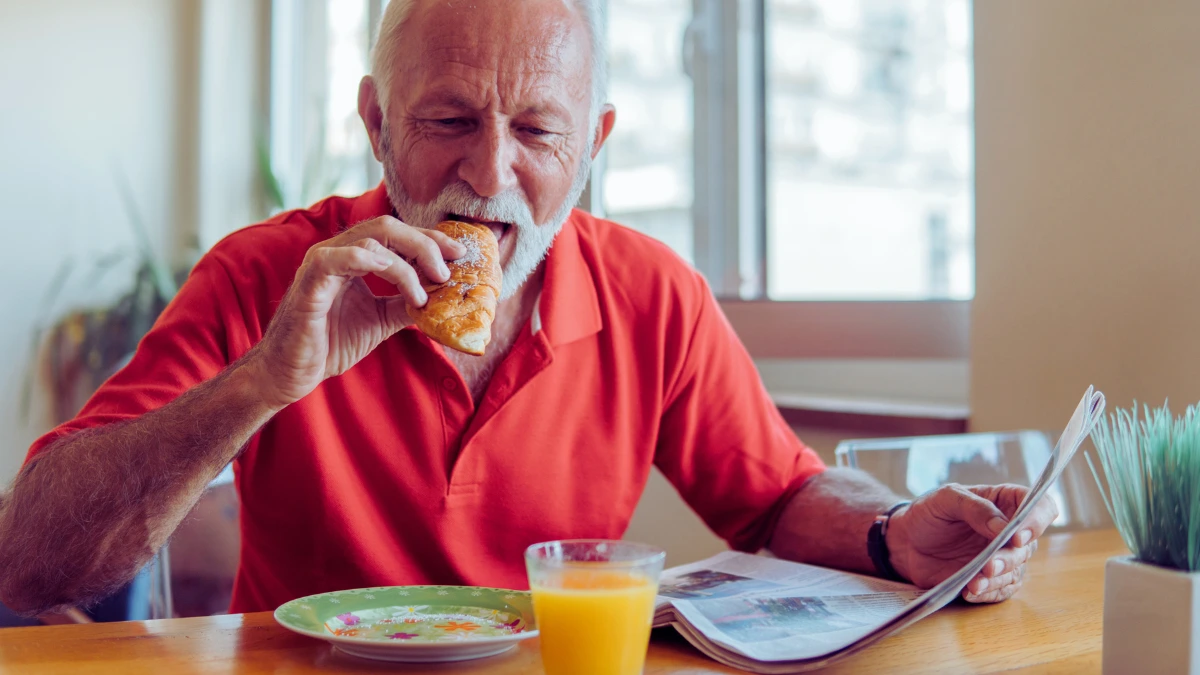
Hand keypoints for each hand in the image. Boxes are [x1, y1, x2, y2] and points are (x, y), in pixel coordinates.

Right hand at [247, 216, 465, 409]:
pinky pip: (340, 257)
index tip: (460, 254)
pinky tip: (399, 279)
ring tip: (424, 292)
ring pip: (372, 238)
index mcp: (354, 257)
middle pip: (389, 227)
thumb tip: (443, 297)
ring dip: (408, 263)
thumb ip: (406, 304)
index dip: (431, 240)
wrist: (291, 373)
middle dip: (425, 244)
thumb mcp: (380, 320)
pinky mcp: (310, 281)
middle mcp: (338, 251)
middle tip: (448, 270)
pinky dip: (373, 261)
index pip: (397, 235)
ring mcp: (322, 262)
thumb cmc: (329, 343)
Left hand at [885, 484, 1057, 603]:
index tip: (1019, 536)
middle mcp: (1010, 531)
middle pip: (1028, 546)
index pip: (1040, 507)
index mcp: (1005, 502)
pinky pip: (1000, 591)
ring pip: (1016, 572)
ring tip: (975, 582)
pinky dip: (988, 593)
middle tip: (989, 565)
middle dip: (1010, 558)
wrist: (906, 541)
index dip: (1037, 520)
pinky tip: (970, 591)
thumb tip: (1003, 527)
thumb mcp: (946, 499)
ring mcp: (1002, 557)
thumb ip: (975, 508)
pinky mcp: (990, 579)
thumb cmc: (928, 512)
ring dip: (998, 579)